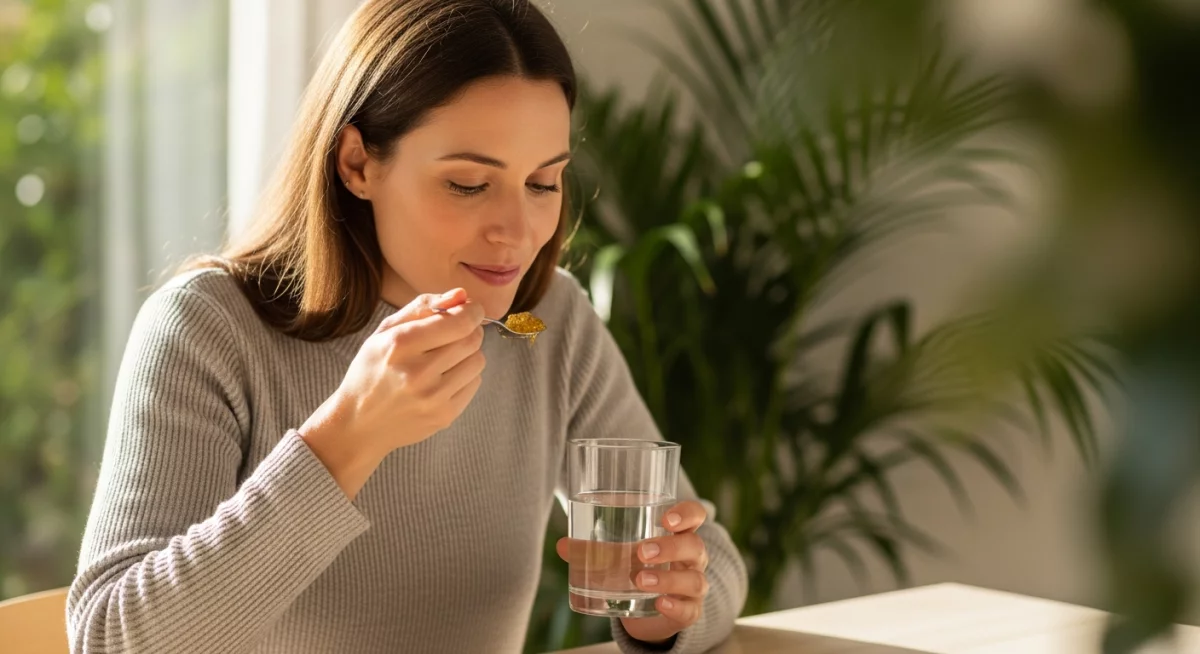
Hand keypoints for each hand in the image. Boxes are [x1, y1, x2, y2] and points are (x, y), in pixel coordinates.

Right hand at [300, 288, 485, 497]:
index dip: (472, 311)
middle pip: (472, 339)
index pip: (458, 322)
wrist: (359, 424)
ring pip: (478, 361)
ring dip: (469, 353)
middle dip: (471, 329)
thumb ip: (423, 307)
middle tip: (458, 330)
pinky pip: (475, 383)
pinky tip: (445, 377)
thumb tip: (461, 295)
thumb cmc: (372, 371)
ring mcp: (433, 398)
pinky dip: (466, 375)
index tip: (471, 309)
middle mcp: (418, 372)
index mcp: (400, 345)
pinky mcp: (444, 416)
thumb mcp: (385, 332)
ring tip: (447, 357)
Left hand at [556, 500, 709, 645]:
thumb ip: (595, 548)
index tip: (666, 518)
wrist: (651, 610)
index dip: (687, 514)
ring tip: (640, 580)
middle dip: (670, 547)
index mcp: (678, 535)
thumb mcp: (621, 556)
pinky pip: (689, 610)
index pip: (695, 515)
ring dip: (668, 579)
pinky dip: (675, 606)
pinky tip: (660, 603)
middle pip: (694, 546)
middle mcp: (692, 559)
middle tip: (641, 552)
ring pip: (694, 580)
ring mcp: (693, 586)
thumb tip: (562, 545)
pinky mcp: (688, 612)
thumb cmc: (641, 569)